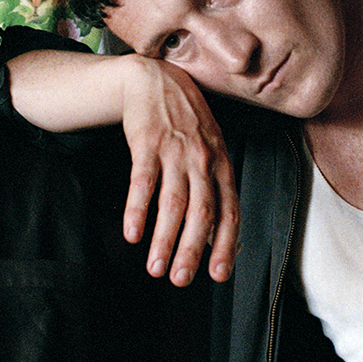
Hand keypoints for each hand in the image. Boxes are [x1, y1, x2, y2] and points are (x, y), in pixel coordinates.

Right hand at [116, 55, 238, 285]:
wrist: (155, 80)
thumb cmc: (186, 123)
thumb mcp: (210, 150)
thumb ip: (214, 188)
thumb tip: (218, 236)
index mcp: (222, 164)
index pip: (230, 211)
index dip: (226, 244)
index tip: (218, 275)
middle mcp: (203, 159)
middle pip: (202, 211)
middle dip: (192, 250)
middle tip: (181, 280)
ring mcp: (175, 150)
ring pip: (173, 202)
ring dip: (163, 239)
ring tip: (155, 268)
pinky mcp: (147, 142)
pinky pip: (142, 181)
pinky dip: (138, 210)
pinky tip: (132, 234)